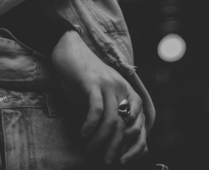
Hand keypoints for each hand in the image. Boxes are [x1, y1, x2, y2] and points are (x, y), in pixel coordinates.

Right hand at [51, 30, 146, 165]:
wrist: (68, 49)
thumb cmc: (83, 77)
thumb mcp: (100, 97)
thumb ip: (108, 115)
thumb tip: (113, 143)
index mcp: (127, 93)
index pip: (140, 124)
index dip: (136, 146)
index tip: (124, 160)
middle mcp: (122, 89)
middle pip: (127, 126)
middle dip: (117, 148)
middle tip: (107, 161)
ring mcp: (108, 84)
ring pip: (112, 120)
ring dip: (101, 140)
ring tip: (90, 149)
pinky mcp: (92, 82)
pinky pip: (96, 109)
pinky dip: (91, 125)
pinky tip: (84, 134)